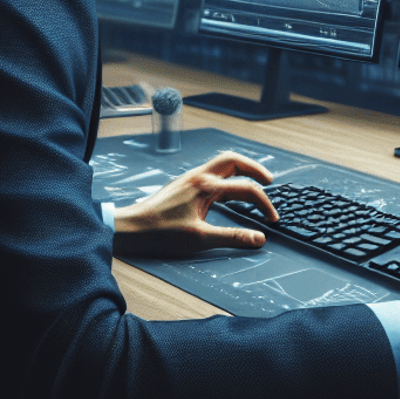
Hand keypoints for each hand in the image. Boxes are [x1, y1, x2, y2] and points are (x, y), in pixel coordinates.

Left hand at [111, 150, 279, 257]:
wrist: (128, 228)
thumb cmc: (158, 233)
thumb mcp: (198, 239)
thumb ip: (232, 237)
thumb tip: (258, 239)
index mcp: (206, 186)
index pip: (246, 188)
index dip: (264, 203)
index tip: (272, 219)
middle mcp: (199, 176)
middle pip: (235, 160)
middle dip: (255, 168)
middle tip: (269, 181)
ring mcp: (190, 178)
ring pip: (222, 163)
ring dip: (241, 169)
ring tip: (252, 181)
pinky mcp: (183, 184)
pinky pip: (211, 172)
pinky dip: (226, 176)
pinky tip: (225, 191)